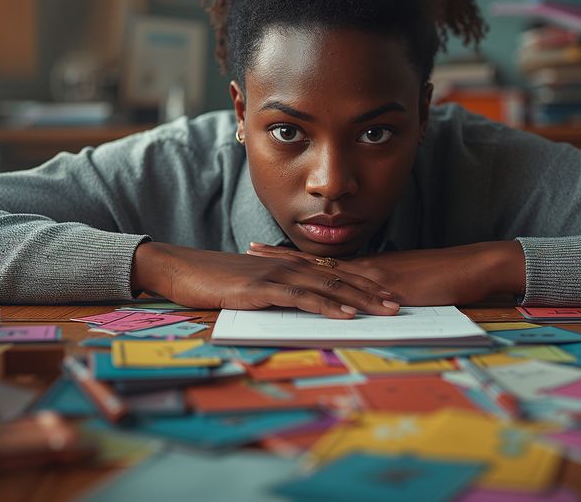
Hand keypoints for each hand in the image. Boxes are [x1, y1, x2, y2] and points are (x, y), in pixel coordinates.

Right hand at [131, 242, 399, 318]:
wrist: (181, 268)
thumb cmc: (214, 280)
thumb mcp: (252, 287)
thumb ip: (278, 293)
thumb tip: (300, 307)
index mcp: (288, 265)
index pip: (334, 272)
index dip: (364, 282)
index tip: (388, 293)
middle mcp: (288, 266)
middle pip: (340, 277)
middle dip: (372, 290)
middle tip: (399, 303)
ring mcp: (276, 275)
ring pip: (327, 286)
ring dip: (359, 299)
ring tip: (384, 311)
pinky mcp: (261, 288)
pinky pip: (301, 298)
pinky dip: (326, 305)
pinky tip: (344, 314)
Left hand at [246, 241, 526, 305]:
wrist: (470, 267)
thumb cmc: (441, 278)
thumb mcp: (403, 285)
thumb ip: (378, 291)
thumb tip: (358, 303)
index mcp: (365, 266)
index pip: (320, 261)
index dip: (291, 256)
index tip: (264, 250)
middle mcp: (364, 266)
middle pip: (314, 261)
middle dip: (280, 258)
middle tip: (249, 250)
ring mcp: (374, 274)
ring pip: (326, 270)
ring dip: (294, 267)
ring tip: (264, 263)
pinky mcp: (388, 286)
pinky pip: (353, 288)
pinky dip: (329, 288)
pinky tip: (308, 288)